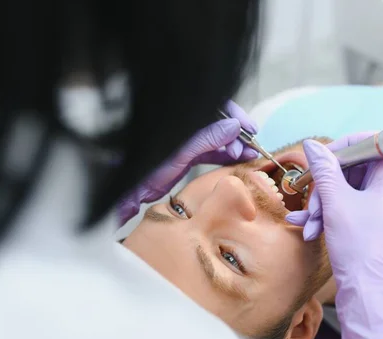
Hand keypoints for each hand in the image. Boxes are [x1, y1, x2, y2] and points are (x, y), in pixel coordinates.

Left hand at [118, 100, 258, 223]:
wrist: (133, 189)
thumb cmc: (148, 167)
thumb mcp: (181, 152)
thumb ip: (207, 138)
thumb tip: (233, 126)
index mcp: (183, 116)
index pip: (215, 105)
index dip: (235, 114)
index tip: (249, 128)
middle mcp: (186, 125)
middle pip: (220, 122)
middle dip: (237, 134)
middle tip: (248, 147)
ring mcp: (188, 140)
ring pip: (218, 138)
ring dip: (234, 146)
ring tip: (248, 155)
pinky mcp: (190, 154)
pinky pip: (213, 151)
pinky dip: (226, 155)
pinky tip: (238, 159)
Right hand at [286, 134, 382, 338]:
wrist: (368, 292)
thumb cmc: (359, 245)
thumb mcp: (336, 203)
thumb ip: (324, 170)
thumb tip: (313, 145)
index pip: (374, 145)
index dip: (347, 146)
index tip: (324, 156)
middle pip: (354, 169)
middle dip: (326, 183)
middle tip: (311, 198)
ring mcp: (377, 210)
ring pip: (344, 191)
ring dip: (321, 203)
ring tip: (310, 222)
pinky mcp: (366, 226)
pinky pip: (343, 209)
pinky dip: (326, 215)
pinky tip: (308, 227)